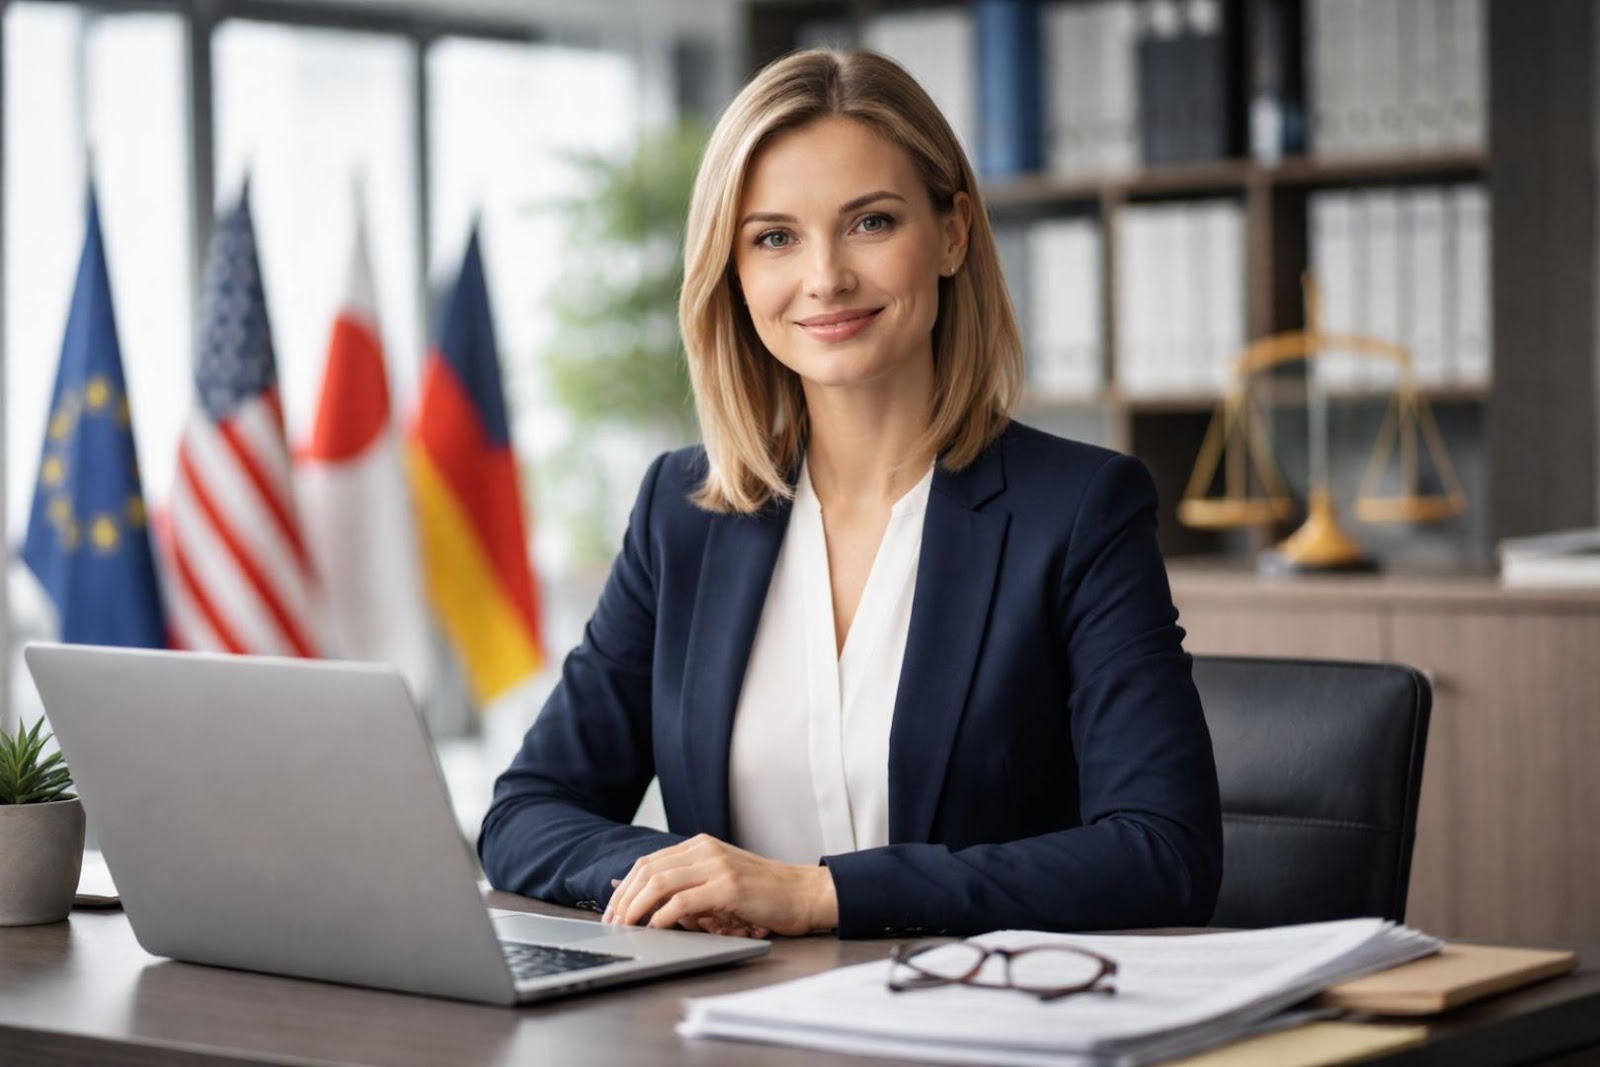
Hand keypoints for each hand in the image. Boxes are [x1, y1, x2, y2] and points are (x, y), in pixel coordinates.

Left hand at [602, 834, 838, 937]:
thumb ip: (691, 888)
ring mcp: (717, 865)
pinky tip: (654, 928)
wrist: (804, 893)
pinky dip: (663, 916)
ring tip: (626, 927)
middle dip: (624, 898)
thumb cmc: (765, 895)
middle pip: (648, 870)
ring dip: (636, 907)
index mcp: (701, 846)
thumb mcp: (722, 883)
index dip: (624, 887)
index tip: (612, 910)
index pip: (649, 863)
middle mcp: (706, 850)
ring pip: (659, 882)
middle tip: (613, 922)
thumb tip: (652, 908)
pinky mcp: (728, 886)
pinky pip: (683, 900)